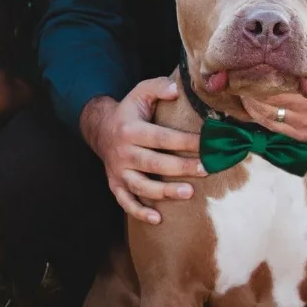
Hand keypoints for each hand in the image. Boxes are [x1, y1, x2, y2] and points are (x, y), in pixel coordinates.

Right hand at [82, 78, 205, 225]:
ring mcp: (118, 171)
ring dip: (165, 192)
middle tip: (206, 169)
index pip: (162, 138)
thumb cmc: (129, 112)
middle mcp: (123, 152)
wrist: (100, 129)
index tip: (207, 145)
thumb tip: (177, 89)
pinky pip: (125, 201)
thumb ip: (159, 87)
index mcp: (131, 129)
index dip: (185, 142)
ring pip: (142, 185)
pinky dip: (139, 212)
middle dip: (182, 167)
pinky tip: (157, 219)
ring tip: (189, 193)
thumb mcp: (140, 92)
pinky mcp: (115, 184)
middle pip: (155, 163)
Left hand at [239, 37, 306, 141]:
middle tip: (232, 66)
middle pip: (267, 94)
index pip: (281, 76)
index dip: (260, 66)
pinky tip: (248, 95)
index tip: (246, 55)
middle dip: (248, 80)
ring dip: (247, 96)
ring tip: (235, 79)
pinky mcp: (303, 134)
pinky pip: (268, 123)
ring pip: (263, 110)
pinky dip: (254, 110)